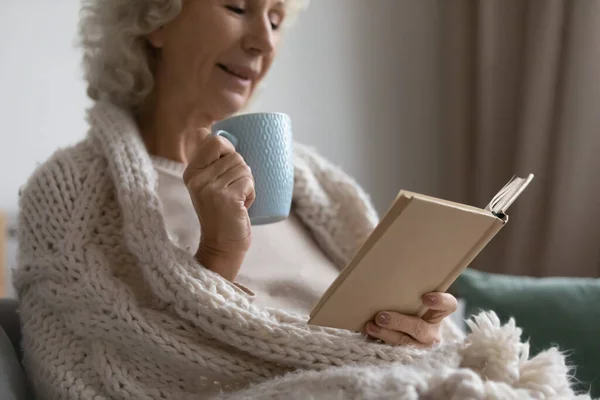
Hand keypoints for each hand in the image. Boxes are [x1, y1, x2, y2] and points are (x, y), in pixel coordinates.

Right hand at [183, 131, 255, 280]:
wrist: (223, 246)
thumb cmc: (223, 215)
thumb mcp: (208, 186)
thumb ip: (208, 163)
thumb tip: (204, 130)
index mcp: (191, 172)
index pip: (214, 140)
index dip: (229, 149)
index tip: (230, 168)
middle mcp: (198, 178)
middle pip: (235, 155)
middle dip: (242, 173)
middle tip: (234, 192)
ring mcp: (211, 188)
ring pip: (245, 168)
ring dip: (248, 184)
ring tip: (238, 201)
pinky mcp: (226, 198)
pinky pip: (249, 181)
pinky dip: (251, 193)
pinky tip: (242, 207)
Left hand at [364, 292, 457, 346]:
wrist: (407, 332)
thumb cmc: (410, 307)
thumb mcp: (414, 299)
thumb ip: (408, 290)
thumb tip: (385, 272)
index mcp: (438, 313)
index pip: (449, 305)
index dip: (440, 302)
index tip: (426, 297)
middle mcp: (433, 331)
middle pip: (421, 329)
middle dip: (400, 323)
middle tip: (381, 316)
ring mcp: (421, 346)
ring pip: (407, 343)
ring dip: (387, 335)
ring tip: (371, 327)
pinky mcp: (408, 355)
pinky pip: (395, 351)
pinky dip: (380, 342)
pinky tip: (369, 335)